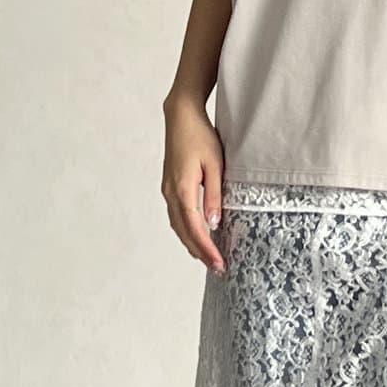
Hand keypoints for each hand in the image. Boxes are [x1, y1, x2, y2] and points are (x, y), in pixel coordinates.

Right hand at [160, 96, 226, 273]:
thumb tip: (214, 223)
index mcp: (182, 188)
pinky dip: (186, 231)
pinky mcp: (170, 186)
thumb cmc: (200, 136)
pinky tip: (196, 236)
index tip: (219, 263)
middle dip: (200, 252)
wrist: (180, 117)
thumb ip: (214, 195)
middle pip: (184, 232)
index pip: (195, 227)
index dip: (206, 248)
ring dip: (192, 244)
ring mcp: (168, 190)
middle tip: (217, 269)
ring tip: (207, 258)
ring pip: (178, 226)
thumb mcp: (215, 165)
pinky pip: (176, 216)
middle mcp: (171, 193)